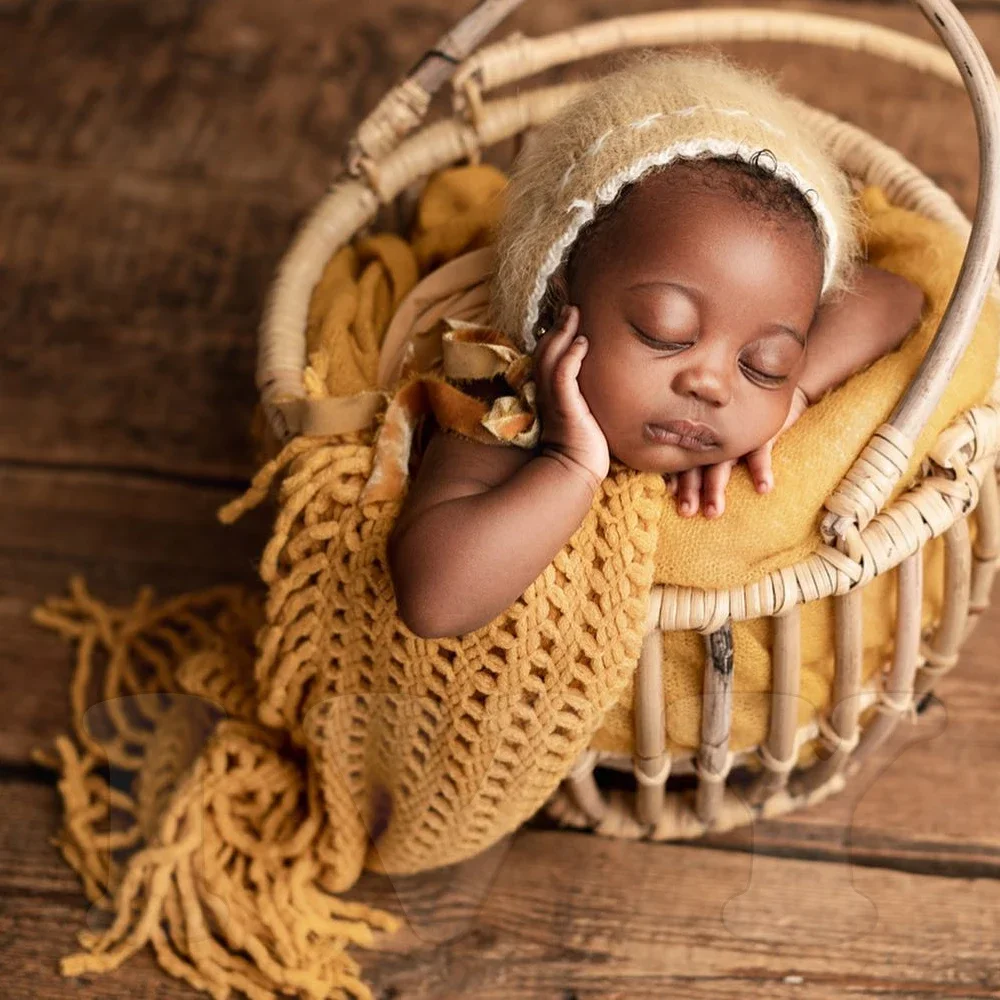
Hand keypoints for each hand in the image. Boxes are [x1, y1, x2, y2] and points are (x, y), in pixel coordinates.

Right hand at [533, 305, 609, 491]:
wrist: (580, 469)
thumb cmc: (586, 444)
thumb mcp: (585, 411)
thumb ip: (585, 393)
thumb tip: (600, 375)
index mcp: (549, 392)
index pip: (547, 357)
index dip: (554, 335)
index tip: (567, 316)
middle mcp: (546, 392)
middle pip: (545, 351)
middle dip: (557, 327)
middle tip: (570, 306)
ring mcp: (553, 399)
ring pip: (550, 358)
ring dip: (562, 333)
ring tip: (573, 313)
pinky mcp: (565, 407)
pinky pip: (563, 375)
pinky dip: (570, 356)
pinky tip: (582, 343)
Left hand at [668, 385, 809, 517]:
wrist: (773, 386)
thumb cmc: (740, 422)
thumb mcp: (720, 438)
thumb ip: (699, 458)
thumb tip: (669, 487)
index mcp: (703, 440)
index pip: (685, 461)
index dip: (677, 478)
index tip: (669, 495)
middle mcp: (716, 438)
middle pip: (698, 465)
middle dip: (691, 489)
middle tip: (686, 512)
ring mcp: (737, 435)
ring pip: (722, 463)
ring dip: (715, 487)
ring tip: (713, 512)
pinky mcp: (762, 432)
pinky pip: (760, 452)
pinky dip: (761, 470)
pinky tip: (763, 488)